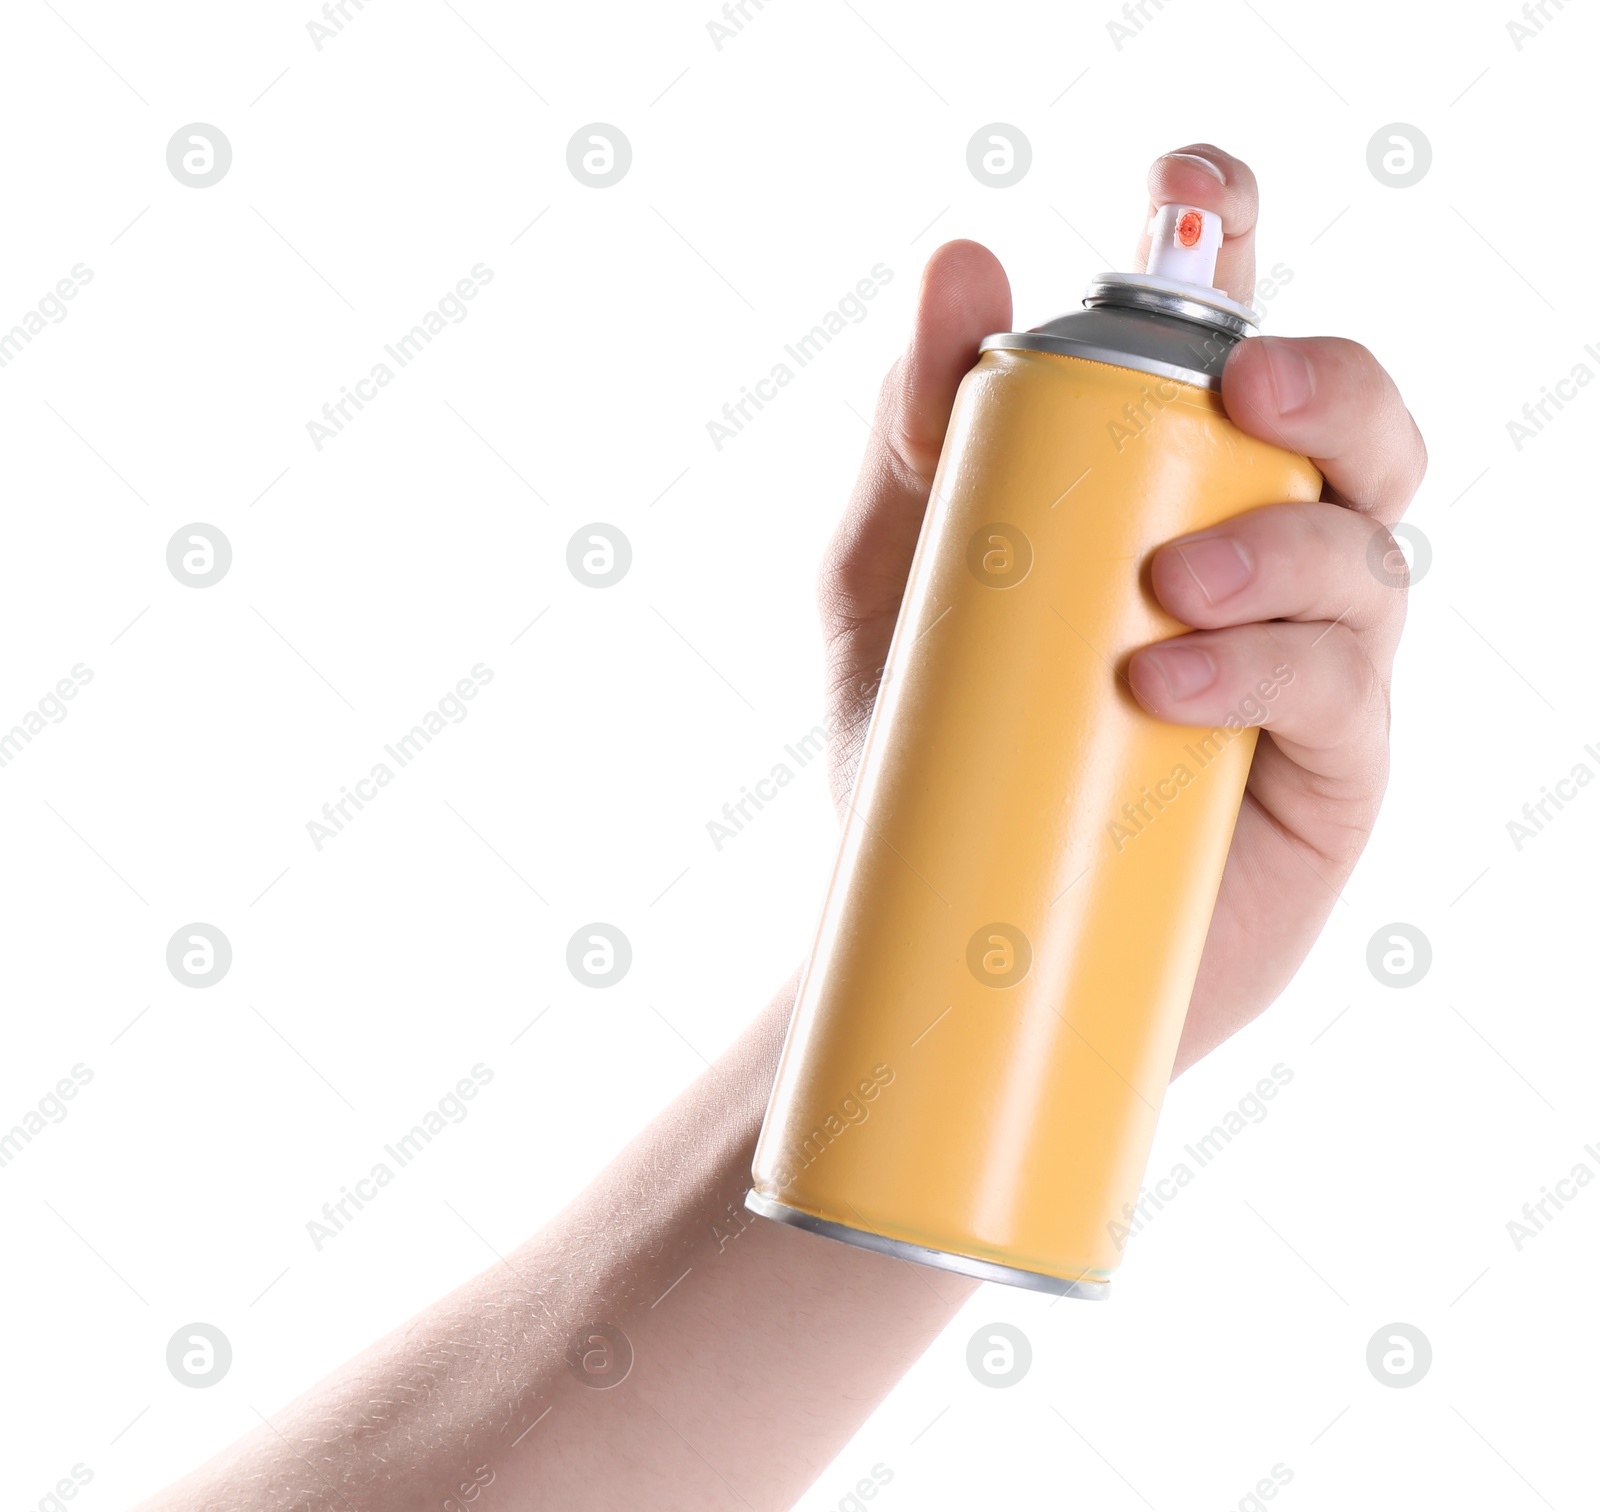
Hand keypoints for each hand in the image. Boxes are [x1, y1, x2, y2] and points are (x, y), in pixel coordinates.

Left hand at [816, 143, 1425, 1070]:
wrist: (946, 925)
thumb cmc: (924, 741)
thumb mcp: (892, 576)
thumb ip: (922, 434)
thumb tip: (963, 268)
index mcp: (1162, 492)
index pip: (1228, 345)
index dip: (1233, 246)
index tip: (1193, 190)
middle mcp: (1254, 556)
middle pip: (1354, 427)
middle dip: (1326, 378)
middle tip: (1246, 382)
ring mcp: (1304, 663)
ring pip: (1365, 552)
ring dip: (1281, 542)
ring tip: (1162, 589)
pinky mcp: (1326, 769)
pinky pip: (1341, 689)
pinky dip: (1266, 665)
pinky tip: (1168, 678)